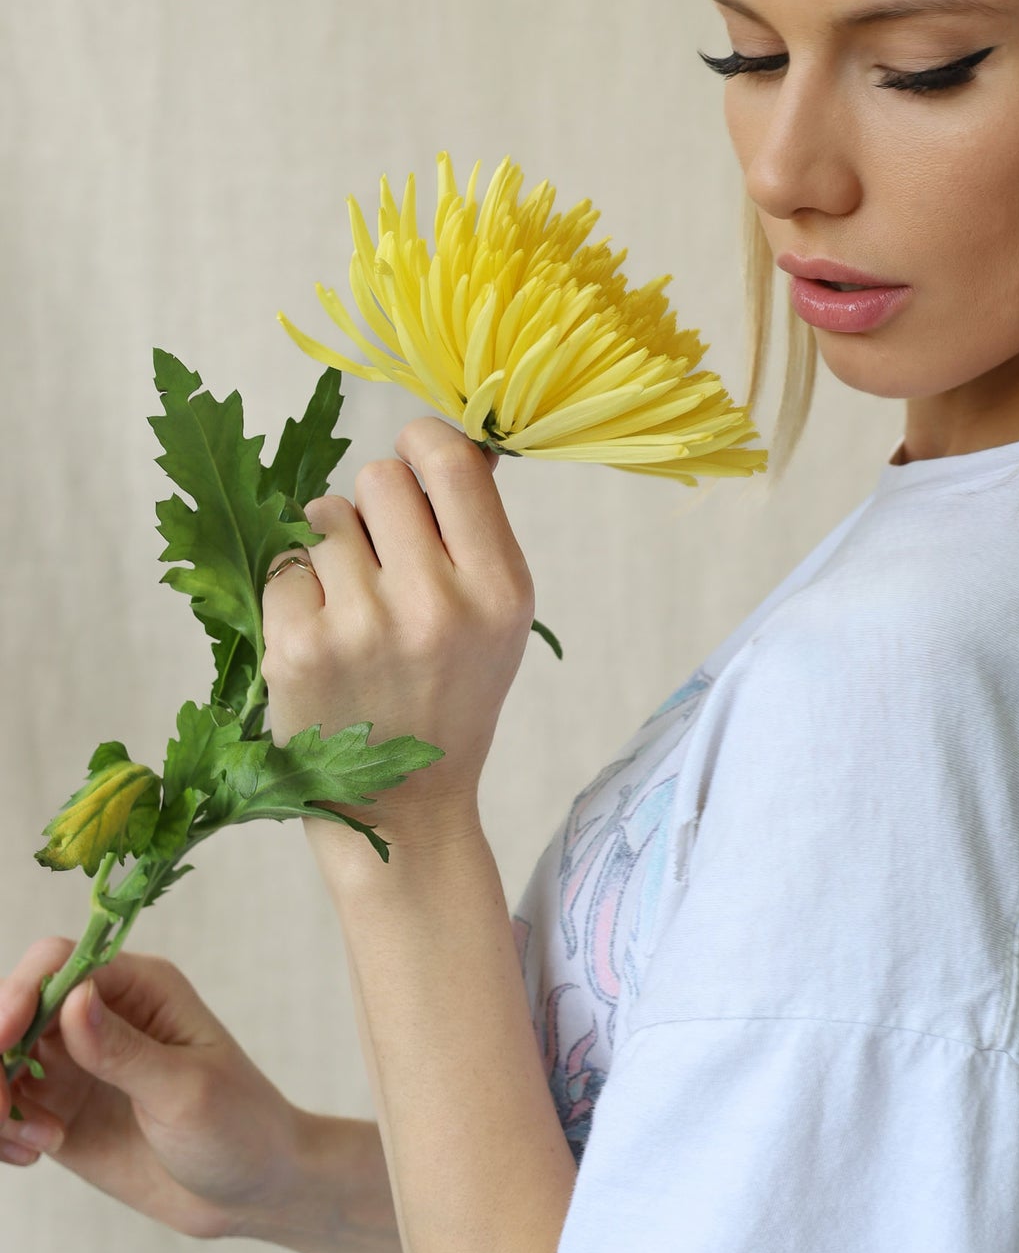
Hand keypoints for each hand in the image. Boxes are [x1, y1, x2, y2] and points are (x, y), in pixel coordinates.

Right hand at [0, 935, 307, 1240]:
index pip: (56, 964)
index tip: (4, 1042)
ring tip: (36, 1144)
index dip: (19, 996)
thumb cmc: (240, 1129)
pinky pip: (4, 1104)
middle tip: (1, 1110)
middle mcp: (99, 1016)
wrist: (252, 1193)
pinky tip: (35, 1154)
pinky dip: (1, 1129)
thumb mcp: (187, 1092)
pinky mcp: (59, 1108)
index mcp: (140, 989)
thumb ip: (124, 1050)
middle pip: (13, 1007)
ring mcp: (74, 1063)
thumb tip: (74, 998)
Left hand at [261, 418, 534, 862]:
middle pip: (380, 478)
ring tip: (354, 613)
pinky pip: (285, 565)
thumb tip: (446, 444)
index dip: (421, 444)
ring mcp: (362, 626)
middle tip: (382, 563)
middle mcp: (435, 603)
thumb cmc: (451, 698)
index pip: (450, 461)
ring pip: (326, 518)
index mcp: (498, 589)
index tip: (413, 463)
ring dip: (333, 552)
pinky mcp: (298, 647)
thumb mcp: (499, 621)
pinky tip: (321, 638)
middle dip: (376, 509)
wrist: (403, 809)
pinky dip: (297, 592)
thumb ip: (477, 533)